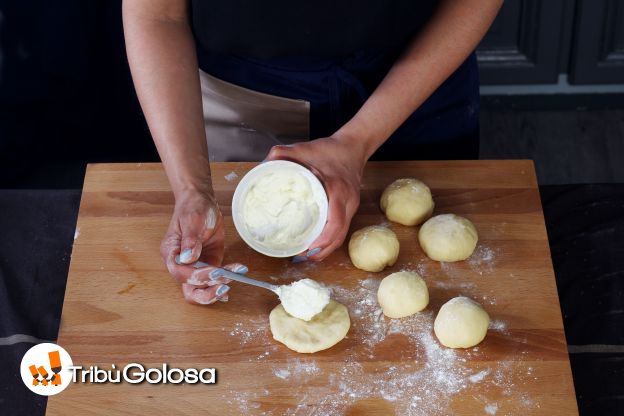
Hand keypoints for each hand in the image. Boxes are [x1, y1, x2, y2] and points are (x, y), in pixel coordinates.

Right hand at [160, 190, 246, 303]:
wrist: (202, 201)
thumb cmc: (193, 207)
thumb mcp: (192, 220)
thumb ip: (190, 240)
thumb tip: (188, 258)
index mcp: (171, 252)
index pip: (180, 273)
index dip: (197, 276)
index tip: (215, 271)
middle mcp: (181, 264)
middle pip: (189, 289)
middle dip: (206, 292)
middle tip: (224, 287)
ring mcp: (195, 266)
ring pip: (200, 289)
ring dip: (216, 289)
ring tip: (233, 278)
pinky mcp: (208, 264)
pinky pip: (212, 281)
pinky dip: (221, 286)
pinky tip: (229, 288)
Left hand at [265, 135, 366, 260]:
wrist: (353, 146)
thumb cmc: (330, 149)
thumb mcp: (305, 148)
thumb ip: (283, 153)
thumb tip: (264, 163)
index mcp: (338, 190)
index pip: (335, 222)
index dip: (322, 240)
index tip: (306, 248)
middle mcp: (348, 201)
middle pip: (339, 235)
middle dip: (321, 251)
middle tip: (301, 257)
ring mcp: (351, 206)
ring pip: (342, 235)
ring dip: (326, 249)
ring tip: (307, 256)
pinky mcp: (350, 208)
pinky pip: (342, 229)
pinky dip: (330, 240)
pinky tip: (317, 245)